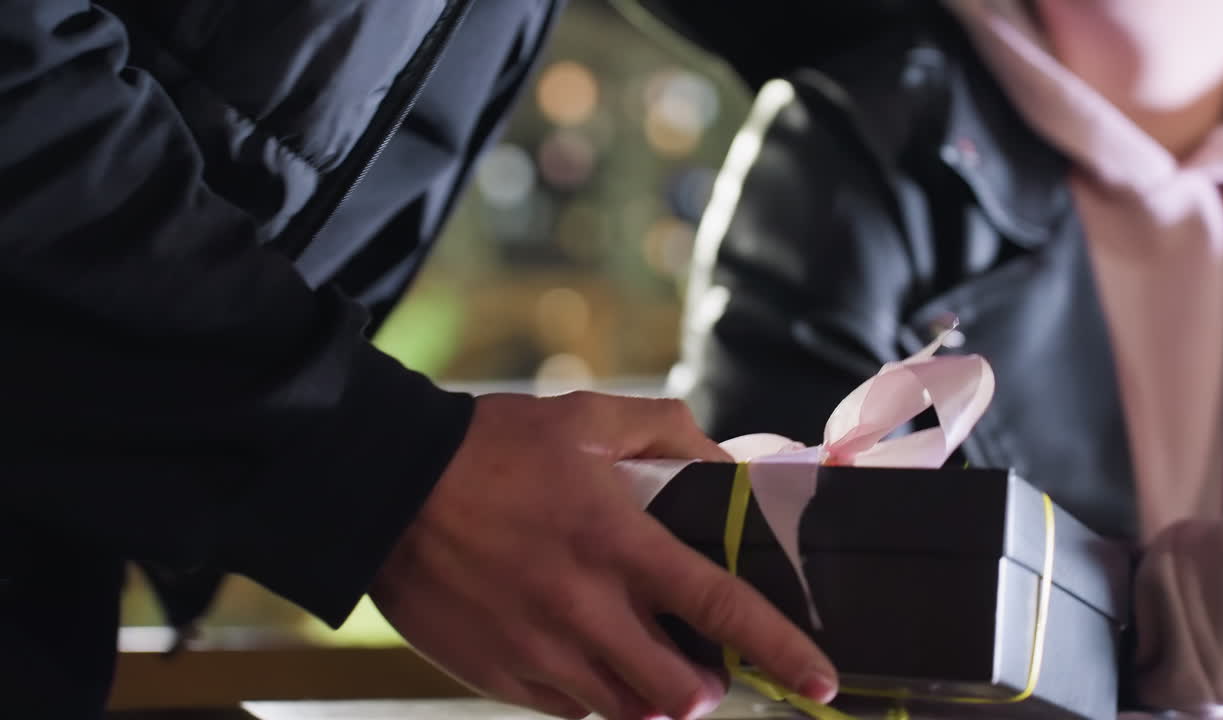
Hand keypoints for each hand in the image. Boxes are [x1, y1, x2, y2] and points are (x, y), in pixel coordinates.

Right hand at [370, 392, 837, 719]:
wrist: (386, 488)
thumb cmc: (491, 449)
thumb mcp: (585, 418)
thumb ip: (667, 433)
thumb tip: (723, 466)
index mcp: (616, 542)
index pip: (719, 606)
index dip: (779, 649)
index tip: (820, 678)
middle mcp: (584, 608)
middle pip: (679, 689)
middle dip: (708, 687)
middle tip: (704, 664)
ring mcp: (539, 650)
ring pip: (627, 711)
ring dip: (652, 696)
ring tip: (645, 660)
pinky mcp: (499, 676)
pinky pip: (571, 710)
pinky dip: (594, 695)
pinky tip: (582, 655)